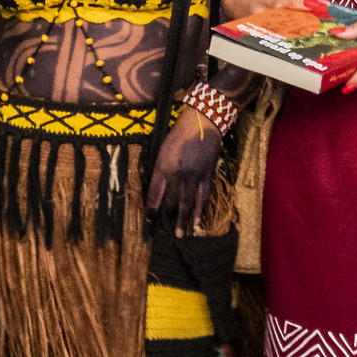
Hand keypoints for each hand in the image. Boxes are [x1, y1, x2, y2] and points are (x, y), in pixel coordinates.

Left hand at [145, 105, 221, 235]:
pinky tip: (196, 221)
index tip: (149, 221)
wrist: (201, 123)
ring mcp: (193, 176)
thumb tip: (153, 186)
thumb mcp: (162, 149)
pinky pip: (203, 197)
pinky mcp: (207, 175)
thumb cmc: (178, 133)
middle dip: (166, 219)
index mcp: (162, 167)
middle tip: (166, 232)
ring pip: (186, 203)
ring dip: (182, 221)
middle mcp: (177, 175)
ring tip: (180, 235)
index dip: (151, 210)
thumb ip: (158, 169)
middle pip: (170, 202)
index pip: (154, 195)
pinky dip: (199, 210)